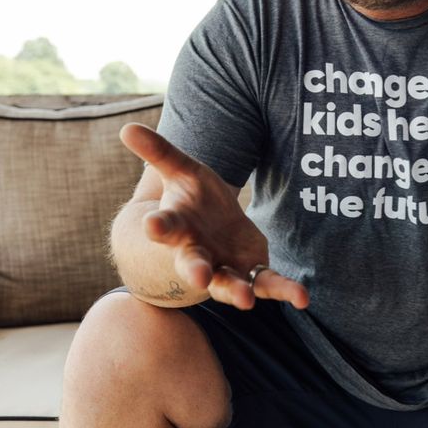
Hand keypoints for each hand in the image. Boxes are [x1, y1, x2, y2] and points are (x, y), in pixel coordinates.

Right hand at [120, 123, 308, 310]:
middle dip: (195, 270)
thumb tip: (126, 127)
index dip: (157, 226)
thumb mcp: (180, 170)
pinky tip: (301, 298)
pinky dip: (284, 290)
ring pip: (228, 284)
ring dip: (236, 292)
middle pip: (193, 264)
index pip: (164, 227)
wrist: (209, 229)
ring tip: (245, 300)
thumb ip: (158, 152)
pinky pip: (268, 284)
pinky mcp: (252, 273)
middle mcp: (197, 253)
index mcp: (177, 227)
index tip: (151, 225)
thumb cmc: (192, 199)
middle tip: (199, 277)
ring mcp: (224, 268)